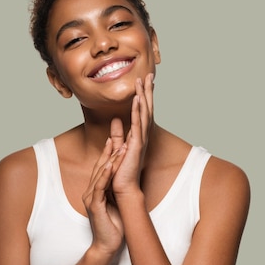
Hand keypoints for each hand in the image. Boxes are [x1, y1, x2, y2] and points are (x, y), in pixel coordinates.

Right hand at [82, 137, 124, 255]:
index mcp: (96, 190)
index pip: (102, 167)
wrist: (108, 245)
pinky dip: (104, 176)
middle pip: (99, 166)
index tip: (114, 138)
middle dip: (107, 150)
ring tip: (117, 146)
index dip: (107, 152)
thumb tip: (121, 179)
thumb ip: (115, 190)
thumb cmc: (113, 225)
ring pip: (99, 174)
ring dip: (109, 159)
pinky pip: (99, 188)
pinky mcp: (94, 206)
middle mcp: (91, 191)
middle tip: (114, 134)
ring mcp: (91, 198)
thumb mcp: (116, 202)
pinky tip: (109, 166)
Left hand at [111, 73, 153, 194]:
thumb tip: (115, 120)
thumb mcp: (118, 147)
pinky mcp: (137, 145)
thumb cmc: (120, 171)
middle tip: (149, 75)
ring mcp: (141, 140)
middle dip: (148, 91)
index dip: (145, 96)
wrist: (123, 189)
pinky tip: (138, 99)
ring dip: (144, 96)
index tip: (145, 81)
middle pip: (147, 109)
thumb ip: (117, 133)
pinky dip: (139, 111)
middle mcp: (143, 136)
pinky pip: (138, 124)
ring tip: (143, 81)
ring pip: (144, 113)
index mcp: (138, 136)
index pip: (143, 112)